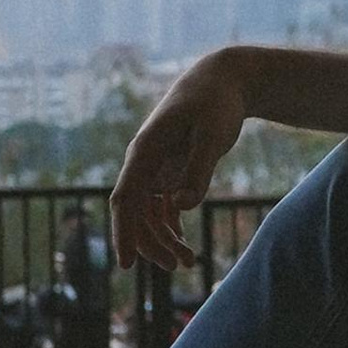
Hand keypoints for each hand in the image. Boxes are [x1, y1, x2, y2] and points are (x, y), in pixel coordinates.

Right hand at [111, 55, 248, 270]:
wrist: (224, 80)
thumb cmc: (217, 104)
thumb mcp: (212, 136)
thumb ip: (198, 171)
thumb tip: (181, 207)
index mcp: (145, 151)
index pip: (125, 199)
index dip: (123, 233)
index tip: (126, 264)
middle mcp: (144, 162)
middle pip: (135, 213)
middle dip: (150, 243)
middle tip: (177, 266)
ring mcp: (155, 168)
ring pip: (148, 214)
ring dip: (163, 239)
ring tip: (188, 262)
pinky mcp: (170, 171)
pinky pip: (162, 207)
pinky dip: (171, 227)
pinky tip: (185, 247)